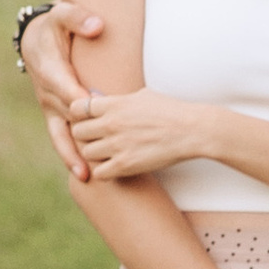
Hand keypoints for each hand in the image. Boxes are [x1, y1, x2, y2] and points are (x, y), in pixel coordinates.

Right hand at [17, 0, 103, 175]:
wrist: (36, 39)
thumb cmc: (55, 26)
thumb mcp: (63, 14)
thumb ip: (79, 18)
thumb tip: (96, 26)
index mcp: (51, 70)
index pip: (67, 88)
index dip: (81, 100)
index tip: (98, 111)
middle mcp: (48, 93)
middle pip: (68, 117)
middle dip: (85, 133)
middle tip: (106, 151)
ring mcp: (50, 107)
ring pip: (61, 134)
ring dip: (73, 154)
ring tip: (87, 175)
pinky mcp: (54, 115)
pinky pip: (60, 138)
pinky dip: (70, 156)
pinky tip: (85, 174)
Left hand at [65, 86, 208, 181]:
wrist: (192, 130)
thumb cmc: (171, 111)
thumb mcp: (143, 96)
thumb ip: (117, 99)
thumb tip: (100, 98)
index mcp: (114, 104)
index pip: (76, 108)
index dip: (80, 115)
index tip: (90, 120)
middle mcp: (111, 123)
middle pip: (77, 132)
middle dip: (86, 136)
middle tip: (99, 139)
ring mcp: (117, 145)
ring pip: (86, 153)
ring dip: (95, 155)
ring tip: (108, 154)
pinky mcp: (125, 165)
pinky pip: (99, 173)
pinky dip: (105, 172)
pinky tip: (116, 167)